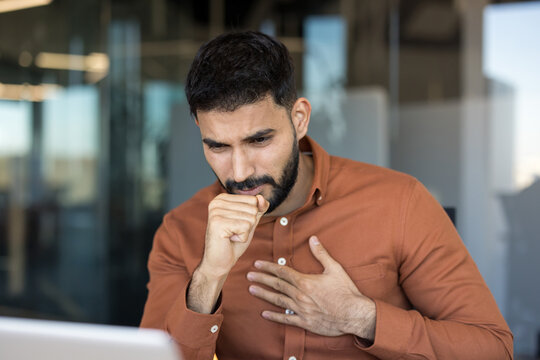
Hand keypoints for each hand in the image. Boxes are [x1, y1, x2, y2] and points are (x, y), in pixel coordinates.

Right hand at [199, 193, 268, 277]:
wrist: (220, 261)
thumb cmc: (234, 241)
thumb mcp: (250, 222)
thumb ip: (258, 208)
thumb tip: (261, 198)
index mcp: (222, 198)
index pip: (253, 200)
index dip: (250, 217)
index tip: (236, 225)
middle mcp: (217, 202)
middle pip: (253, 208)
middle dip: (248, 225)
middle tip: (233, 232)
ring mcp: (216, 212)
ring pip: (250, 218)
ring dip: (245, 232)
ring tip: (231, 236)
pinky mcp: (218, 223)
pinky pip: (245, 227)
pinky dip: (242, 237)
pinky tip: (229, 239)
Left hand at [247, 236, 375, 339]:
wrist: (354, 314)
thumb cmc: (346, 291)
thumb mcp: (335, 269)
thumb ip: (321, 254)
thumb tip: (313, 239)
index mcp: (305, 281)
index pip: (282, 272)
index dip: (268, 267)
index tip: (257, 264)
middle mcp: (300, 295)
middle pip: (276, 285)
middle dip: (261, 279)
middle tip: (249, 276)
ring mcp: (301, 309)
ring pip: (277, 301)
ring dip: (264, 295)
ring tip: (252, 290)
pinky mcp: (304, 321)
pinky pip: (286, 319)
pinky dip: (274, 317)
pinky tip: (264, 314)